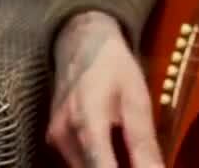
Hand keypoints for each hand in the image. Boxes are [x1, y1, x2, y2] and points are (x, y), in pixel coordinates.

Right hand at [45, 10, 163, 167]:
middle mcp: (65, 133)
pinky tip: (114, 153)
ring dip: (107, 167)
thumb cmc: (113, 67)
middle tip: (140, 163)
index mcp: (88, 119)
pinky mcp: (54, 139)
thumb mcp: (137, 99)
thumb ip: (144, 142)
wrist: (82, 43)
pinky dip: (97, 163)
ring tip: (130, 158)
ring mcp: (56, 137)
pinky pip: (78, 161)